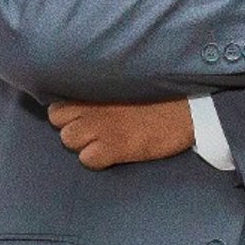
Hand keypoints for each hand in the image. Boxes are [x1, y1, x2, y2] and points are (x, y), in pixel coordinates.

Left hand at [47, 98, 195, 168]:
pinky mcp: (114, 148)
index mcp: (95, 88)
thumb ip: (102, 88)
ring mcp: (100, 127)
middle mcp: (92, 106)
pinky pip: (87, 160)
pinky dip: (97, 160)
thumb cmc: (160, 95)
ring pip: (69, 140)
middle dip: (72, 127)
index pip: (58, 103)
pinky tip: (113, 154)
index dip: (68, 113)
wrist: (187, 109)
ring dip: (83, 143)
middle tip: (94, 129)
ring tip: (103, 141)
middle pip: (59, 123)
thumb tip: (84, 98)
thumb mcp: (126, 84)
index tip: (82, 115)